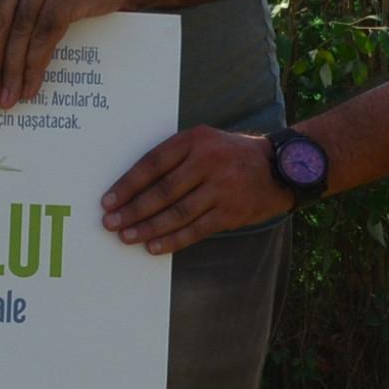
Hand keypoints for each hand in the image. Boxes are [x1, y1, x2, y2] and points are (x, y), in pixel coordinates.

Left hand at [102, 128, 290, 254]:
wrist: (279, 168)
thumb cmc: (230, 155)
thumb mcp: (204, 141)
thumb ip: (174, 157)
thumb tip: (133, 187)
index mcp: (194, 140)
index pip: (152, 163)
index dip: (127, 184)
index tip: (108, 201)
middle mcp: (207, 161)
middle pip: (162, 190)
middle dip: (132, 209)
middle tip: (111, 223)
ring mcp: (221, 188)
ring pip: (177, 213)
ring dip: (148, 227)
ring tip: (127, 237)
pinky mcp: (231, 212)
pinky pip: (196, 229)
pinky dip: (173, 240)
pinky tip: (154, 247)